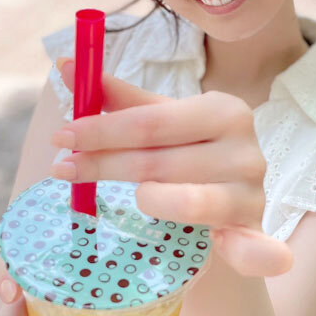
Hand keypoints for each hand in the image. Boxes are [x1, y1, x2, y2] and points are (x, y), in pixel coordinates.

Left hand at [50, 58, 292, 277]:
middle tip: (62, 168)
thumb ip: (117, 98)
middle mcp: (244, 150)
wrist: (231, 202)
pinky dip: (247, 250)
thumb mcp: (161, 124)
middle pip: (159, 161)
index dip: (101, 129)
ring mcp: (251, 195)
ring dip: (148, 201)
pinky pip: (253, 248)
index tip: (62, 135)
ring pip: (187, 201)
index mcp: (224, 111)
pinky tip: (223, 246)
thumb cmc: (189, 155)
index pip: (151, 121)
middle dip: (104, 164)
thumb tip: (66, 65)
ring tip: (125, 201)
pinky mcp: (253, 234)